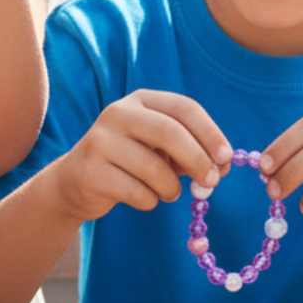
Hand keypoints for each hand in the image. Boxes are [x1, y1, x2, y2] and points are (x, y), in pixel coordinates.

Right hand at [53, 90, 230, 223]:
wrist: (76, 181)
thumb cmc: (130, 163)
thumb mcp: (161, 149)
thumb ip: (191, 151)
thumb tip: (223, 166)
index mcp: (140, 100)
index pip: (183, 107)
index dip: (210, 132)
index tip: (227, 158)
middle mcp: (117, 113)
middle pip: (169, 132)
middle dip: (197, 160)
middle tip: (212, 182)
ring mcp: (100, 141)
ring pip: (154, 169)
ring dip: (172, 188)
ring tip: (168, 192)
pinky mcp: (91, 172)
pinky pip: (137, 193)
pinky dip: (150, 201)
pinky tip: (142, 198)